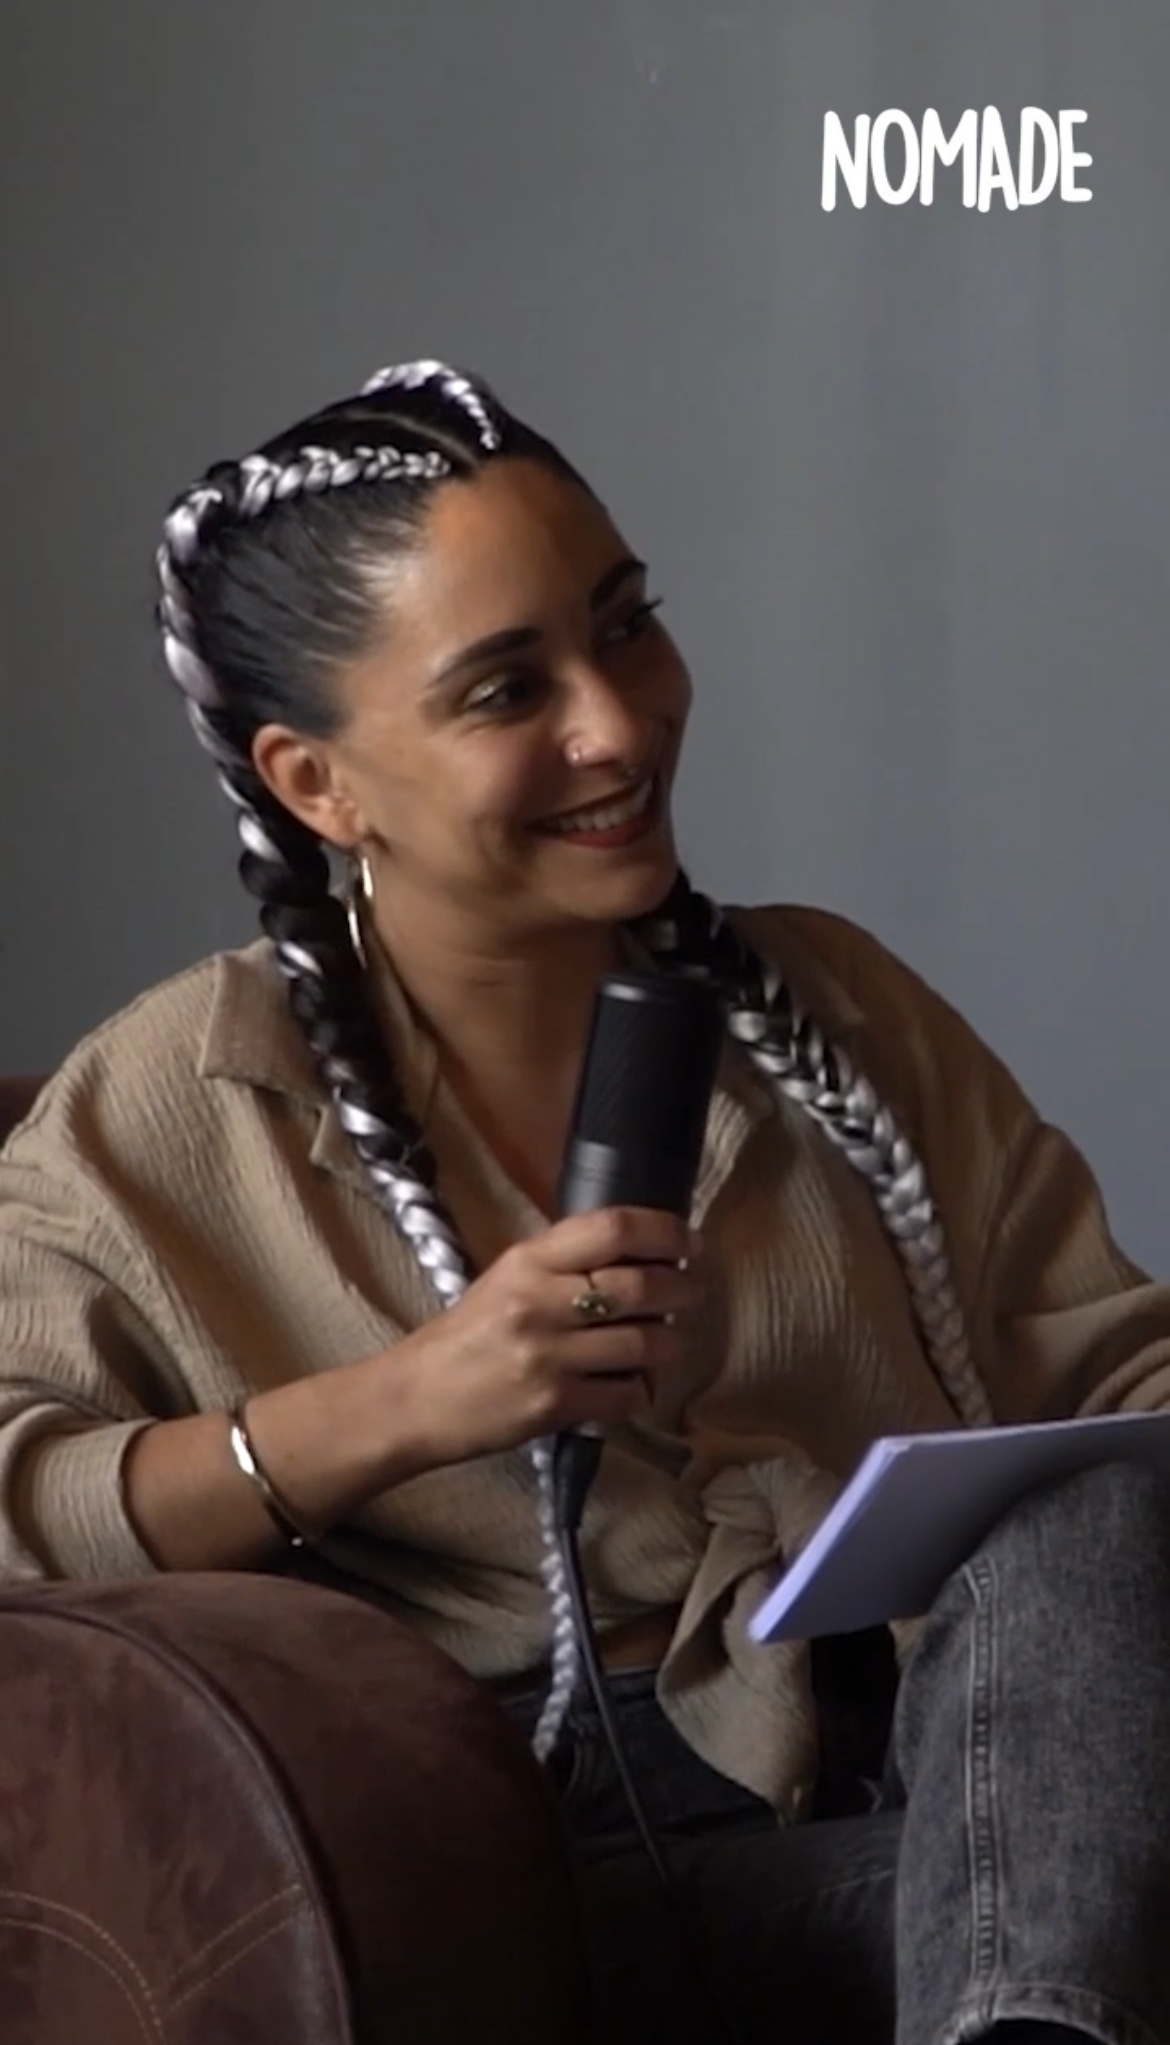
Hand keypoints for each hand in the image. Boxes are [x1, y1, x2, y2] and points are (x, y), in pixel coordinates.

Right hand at [391, 1206, 703, 1467]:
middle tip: (692, 1291)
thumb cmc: (466, 1336)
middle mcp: (539, 1303)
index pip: (612, 1229)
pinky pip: (626, 1395)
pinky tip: (632, 1384)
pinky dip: (640, 1390)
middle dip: (683, 1288)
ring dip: (669, 1342)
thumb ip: (564, 1263)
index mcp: (528, 1262)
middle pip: (640, 1285)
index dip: (665, 1230)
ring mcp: (549, 1357)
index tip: (689, 1240)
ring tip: (666, 1340)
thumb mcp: (505, 1279)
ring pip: (645, 1343)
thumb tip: (641, 1252)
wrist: (415, 1400)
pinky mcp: (555, 1406)